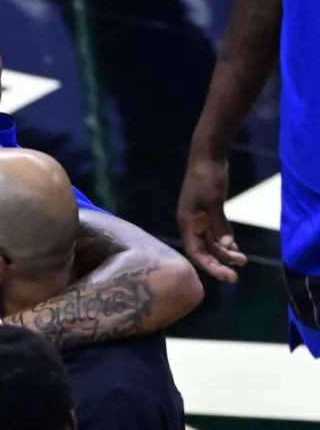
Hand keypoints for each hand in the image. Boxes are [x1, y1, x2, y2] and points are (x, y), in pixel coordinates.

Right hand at [176, 148, 246, 283]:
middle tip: (236, 275)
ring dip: (225, 252)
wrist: (207, 154)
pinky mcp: (207, 213)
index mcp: (187, 223)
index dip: (210, 266)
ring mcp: (198, 219)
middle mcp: (191, 225)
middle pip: (204, 251)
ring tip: (242, 260)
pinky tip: (236, 248)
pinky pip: (215, 232)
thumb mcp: (214, 200)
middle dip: (220, 263)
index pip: (197, 253)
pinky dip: (225, 240)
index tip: (226, 275)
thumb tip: (227, 245)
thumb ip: (219, 224)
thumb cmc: (207, 176)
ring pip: (211, 243)